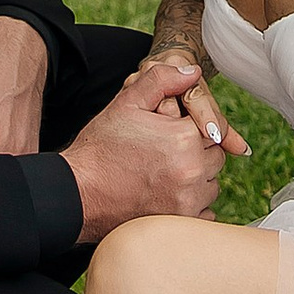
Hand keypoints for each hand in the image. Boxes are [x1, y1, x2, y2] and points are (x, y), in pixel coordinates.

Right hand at [62, 55, 232, 245]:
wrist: (79, 193)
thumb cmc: (100, 148)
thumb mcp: (126, 103)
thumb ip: (162, 80)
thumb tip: (193, 72)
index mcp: (184, 137)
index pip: (209, 125)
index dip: (186, 127)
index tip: (165, 133)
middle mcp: (192, 170)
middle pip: (215, 155)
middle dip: (195, 151)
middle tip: (163, 152)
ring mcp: (188, 200)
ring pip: (211, 183)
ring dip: (196, 178)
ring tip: (163, 173)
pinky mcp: (180, 221)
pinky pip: (206, 211)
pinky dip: (194, 203)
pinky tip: (168, 194)